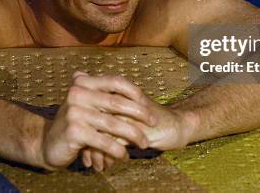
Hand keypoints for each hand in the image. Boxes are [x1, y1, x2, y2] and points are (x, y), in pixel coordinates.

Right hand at [37, 71, 155, 169]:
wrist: (47, 143)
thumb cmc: (74, 122)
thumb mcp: (87, 103)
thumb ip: (106, 94)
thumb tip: (138, 92)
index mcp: (83, 82)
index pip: (115, 81)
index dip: (135, 92)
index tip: (148, 104)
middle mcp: (78, 93)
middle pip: (117, 102)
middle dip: (140, 113)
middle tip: (153, 122)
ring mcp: (75, 112)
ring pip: (113, 123)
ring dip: (133, 135)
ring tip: (144, 143)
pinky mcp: (74, 131)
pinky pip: (104, 141)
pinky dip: (117, 149)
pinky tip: (125, 155)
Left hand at [77, 75, 196, 170]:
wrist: (178, 125)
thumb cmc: (150, 122)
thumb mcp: (127, 116)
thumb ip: (106, 116)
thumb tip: (84, 124)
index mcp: (117, 93)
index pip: (91, 107)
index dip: (84, 127)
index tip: (80, 143)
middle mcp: (120, 101)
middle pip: (93, 120)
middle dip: (87, 141)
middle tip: (84, 156)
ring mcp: (129, 113)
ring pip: (101, 132)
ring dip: (95, 150)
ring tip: (94, 163)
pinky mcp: (137, 128)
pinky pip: (114, 143)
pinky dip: (107, 156)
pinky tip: (104, 165)